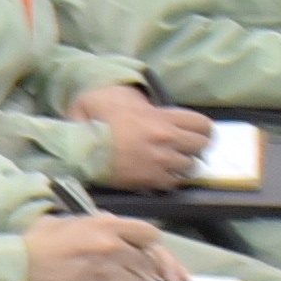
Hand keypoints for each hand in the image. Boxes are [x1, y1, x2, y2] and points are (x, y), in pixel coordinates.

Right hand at [21, 210, 187, 280]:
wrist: (16, 269)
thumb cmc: (37, 243)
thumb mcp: (67, 221)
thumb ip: (96, 223)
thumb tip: (111, 226)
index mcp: (106, 226)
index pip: (151, 234)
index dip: (146, 242)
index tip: (139, 247)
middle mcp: (113, 248)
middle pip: (148, 261)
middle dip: (139, 264)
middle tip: (126, 268)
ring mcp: (108, 273)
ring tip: (112, 279)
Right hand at [73, 93, 209, 189]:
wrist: (77, 148)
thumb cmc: (93, 121)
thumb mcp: (115, 98)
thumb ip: (140, 101)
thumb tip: (152, 106)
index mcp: (161, 119)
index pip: (203, 125)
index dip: (201, 129)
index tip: (193, 132)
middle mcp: (166, 141)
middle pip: (201, 146)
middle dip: (194, 146)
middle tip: (183, 146)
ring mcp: (159, 163)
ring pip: (190, 166)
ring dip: (182, 164)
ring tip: (168, 160)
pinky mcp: (149, 181)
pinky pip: (173, 182)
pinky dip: (168, 179)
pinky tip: (156, 172)